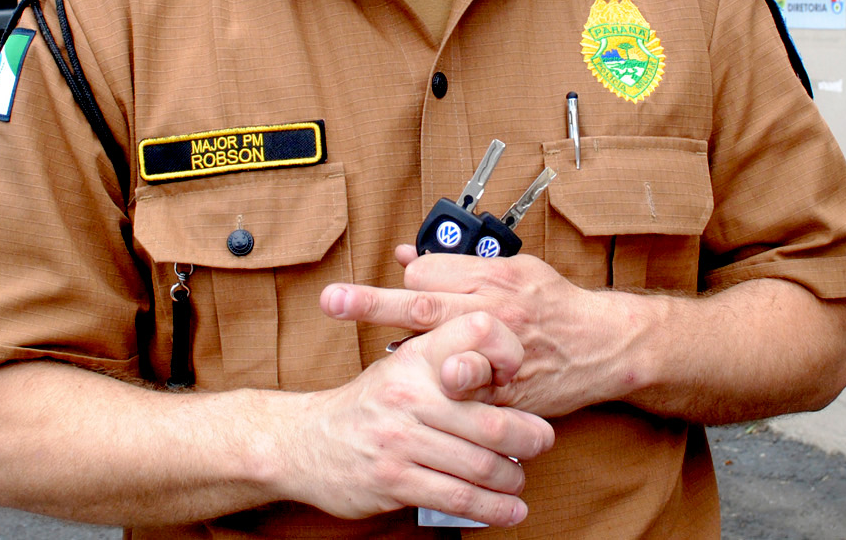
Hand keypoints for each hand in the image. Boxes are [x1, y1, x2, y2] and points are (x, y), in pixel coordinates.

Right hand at [274, 310, 554, 526]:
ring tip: (519, 480)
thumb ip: (447, 367)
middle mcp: (408, 396)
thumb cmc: (368, 405)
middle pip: (490, 421)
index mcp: (415, 359)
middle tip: (541, 442)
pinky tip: (508, 510)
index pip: (474, 334)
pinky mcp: (394, 481)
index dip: (506, 351)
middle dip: (528, 438)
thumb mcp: (401, 369)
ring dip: (511, 479)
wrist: (304, 442)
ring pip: (479, 466)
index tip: (519, 374)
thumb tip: (507, 378)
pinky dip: (492, 508)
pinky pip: (457, 498)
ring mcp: (400, 440)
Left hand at [320, 247, 638, 418]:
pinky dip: (437, 383)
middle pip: (419, 302)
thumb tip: (406, 257)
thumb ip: (459, 263)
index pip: (426, 272)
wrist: (601, 344)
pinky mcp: (502, 388)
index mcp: (491, 276)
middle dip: (370, 302)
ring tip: (386, 349)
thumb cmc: (552, 302)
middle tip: (332, 300)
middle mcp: (490, 310)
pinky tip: (431, 381)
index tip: (403, 284)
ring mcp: (495, 351)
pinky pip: (457, 387)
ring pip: (434, 346)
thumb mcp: (512, 266)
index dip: (406, 279)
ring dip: (404, 348)